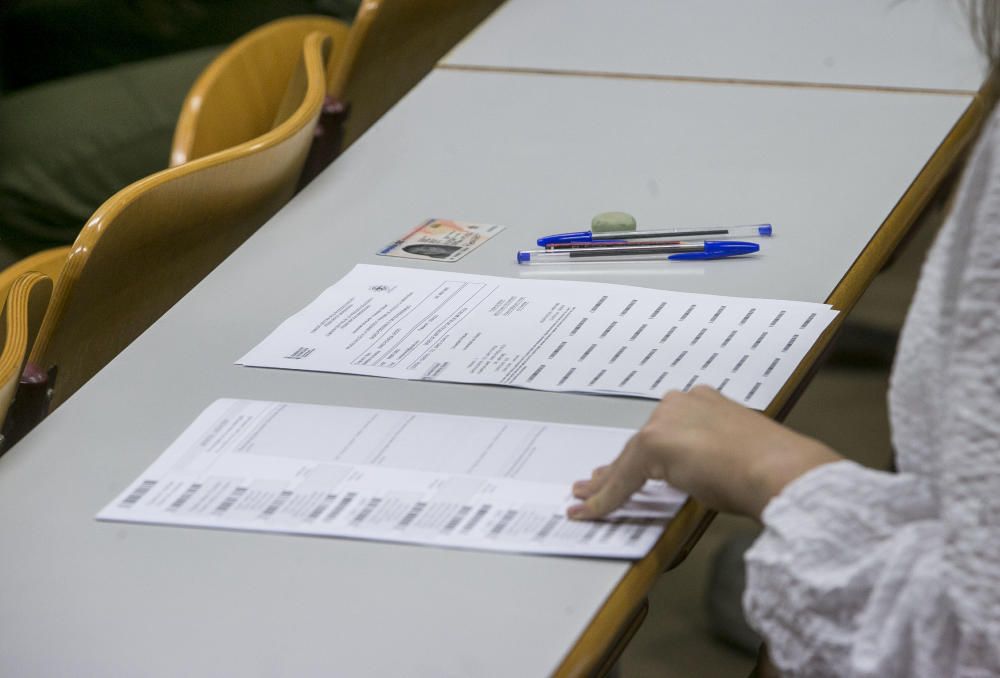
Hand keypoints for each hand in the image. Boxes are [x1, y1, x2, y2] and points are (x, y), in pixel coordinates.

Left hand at [567, 385, 841, 519]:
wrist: (779, 470)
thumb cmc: (770, 468)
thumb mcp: (735, 456)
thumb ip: (711, 457)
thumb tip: (701, 474)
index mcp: (705, 401)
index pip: (664, 431)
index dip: (642, 454)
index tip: (627, 466)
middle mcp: (681, 404)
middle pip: (640, 443)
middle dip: (616, 467)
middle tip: (594, 481)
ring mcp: (666, 422)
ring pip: (627, 460)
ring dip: (605, 484)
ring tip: (584, 498)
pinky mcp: (653, 444)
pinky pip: (622, 479)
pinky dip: (604, 498)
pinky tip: (588, 510)